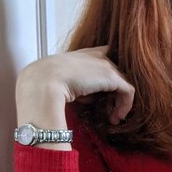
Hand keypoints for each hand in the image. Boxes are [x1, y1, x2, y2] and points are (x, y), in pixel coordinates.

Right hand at [17, 46, 134, 125]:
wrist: (43, 81)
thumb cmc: (46, 84)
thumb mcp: (63, 82)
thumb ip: (79, 86)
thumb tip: (88, 98)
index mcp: (83, 54)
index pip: (104, 59)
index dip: (107, 78)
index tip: (103, 96)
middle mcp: (97, 55)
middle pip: (116, 74)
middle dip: (114, 95)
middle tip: (109, 112)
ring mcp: (105, 64)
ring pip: (123, 84)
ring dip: (120, 103)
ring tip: (113, 118)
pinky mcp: (112, 76)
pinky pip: (128, 91)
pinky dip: (125, 106)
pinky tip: (116, 117)